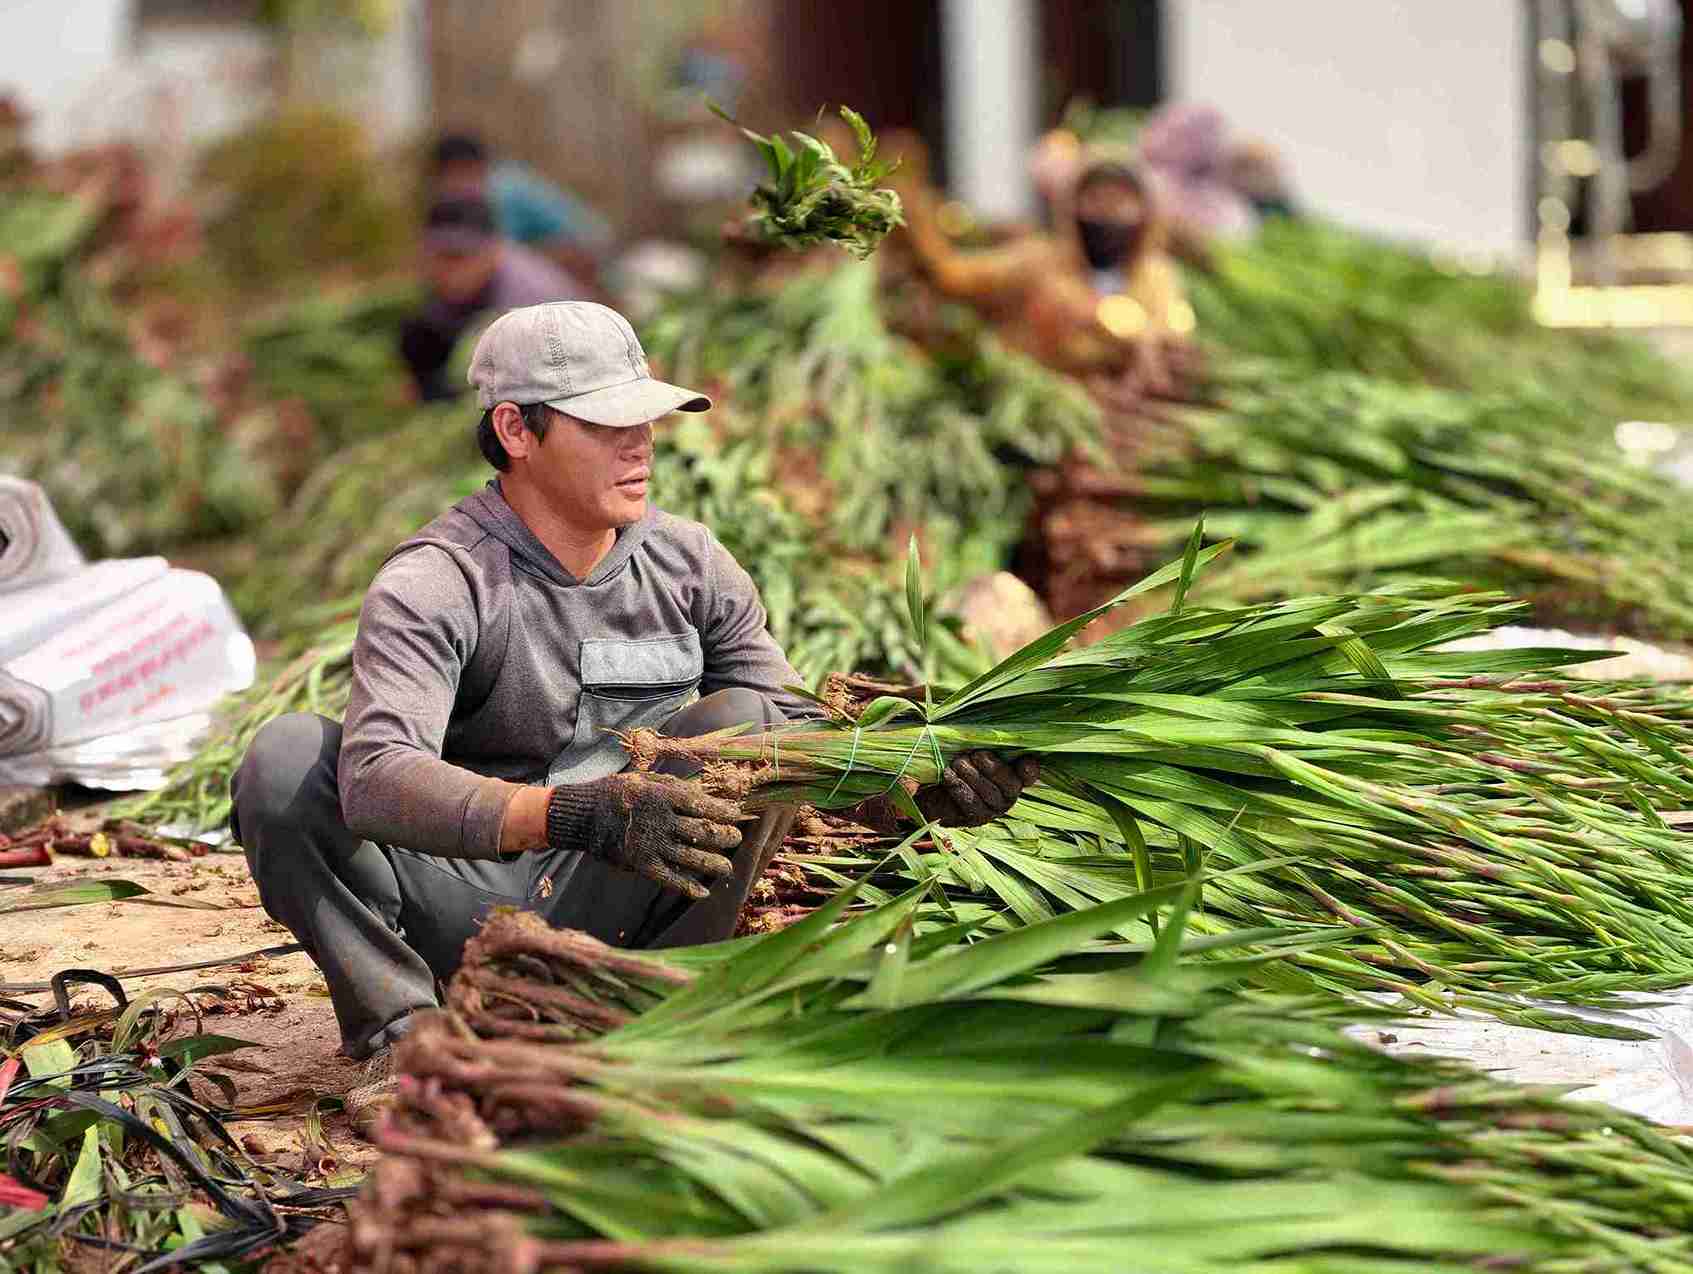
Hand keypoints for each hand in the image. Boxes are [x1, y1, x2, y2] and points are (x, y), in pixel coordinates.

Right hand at [547, 773, 742, 899]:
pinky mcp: (641, 864)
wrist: (583, 815)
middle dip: (724, 836)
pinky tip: (702, 892)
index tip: (735, 814)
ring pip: (691, 857)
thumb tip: (704, 793)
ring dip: (713, 864)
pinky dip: (687, 887)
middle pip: (701, 831)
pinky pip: (669, 878)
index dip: (722, 810)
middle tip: (736, 838)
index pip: (700, 804)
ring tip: (727, 868)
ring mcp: (650, 844)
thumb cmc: (617, 792)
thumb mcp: (645, 779)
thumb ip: (673, 786)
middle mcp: (659, 821)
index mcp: (661, 795)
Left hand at [916, 752, 1039, 827]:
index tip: (1026, 761)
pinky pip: (970, 802)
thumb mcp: (973, 751)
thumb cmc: (960, 764)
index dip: (1030, 770)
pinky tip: (949, 774)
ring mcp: (994, 809)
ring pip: (989, 793)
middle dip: (990, 766)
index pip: (1029, 775)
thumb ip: (986, 745)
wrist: (936, 791)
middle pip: (1008, 783)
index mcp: (1014, 776)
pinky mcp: (977, 818)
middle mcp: (1009, 795)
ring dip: (971, 774)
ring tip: (957, 763)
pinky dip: (958, 785)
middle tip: (974, 754)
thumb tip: (991, 736)